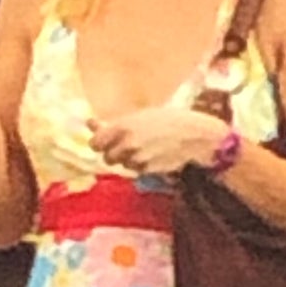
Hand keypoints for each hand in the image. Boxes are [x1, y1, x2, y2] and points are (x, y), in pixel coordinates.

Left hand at [89, 106, 231, 177]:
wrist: (195, 135)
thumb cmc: (169, 119)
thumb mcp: (140, 115)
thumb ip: (113, 123)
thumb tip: (90, 122)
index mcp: (123, 126)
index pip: (95, 143)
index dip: (100, 143)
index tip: (105, 141)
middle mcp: (127, 144)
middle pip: (107, 158)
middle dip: (114, 153)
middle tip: (126, 145)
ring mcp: (137, 159)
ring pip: (123, 165)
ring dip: (128, 159)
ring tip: (144, 148)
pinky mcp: (148, 170)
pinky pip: (136, 171)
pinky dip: (141, 166)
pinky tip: (153, 155)